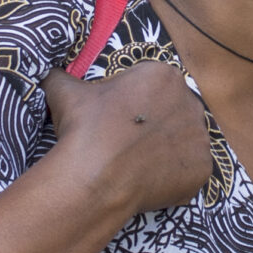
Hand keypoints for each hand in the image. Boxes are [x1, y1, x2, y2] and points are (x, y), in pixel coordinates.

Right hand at [44, 60, 212, 215]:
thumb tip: (49, 72)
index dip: (134, 103)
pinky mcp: (203, 168)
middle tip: (128, 143)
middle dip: (155, 124)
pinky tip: (151, 180)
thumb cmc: (85, 128)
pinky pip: (191, 170)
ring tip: (139, 163)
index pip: (153, 86)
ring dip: (167, 148)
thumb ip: (60, 76)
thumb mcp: (65, 91)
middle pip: (173, 111)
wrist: (96, 176)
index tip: (118, 119)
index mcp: (163, 75)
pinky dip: (175, 176)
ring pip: (184, 140)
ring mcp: (200, 137)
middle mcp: (190, 101)